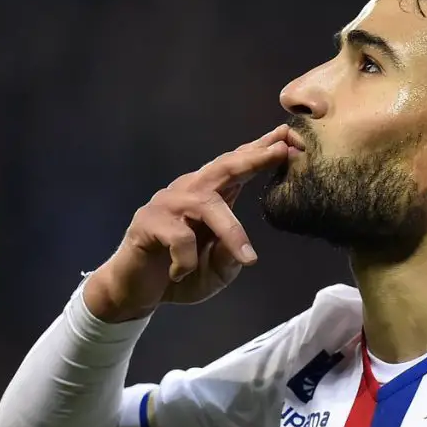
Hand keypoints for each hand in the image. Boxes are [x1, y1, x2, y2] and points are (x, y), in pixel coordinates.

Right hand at [83, 126, 290, 321]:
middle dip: (254, 157)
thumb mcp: (217, 270)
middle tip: (283, 148)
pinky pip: (178, 238)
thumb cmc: (181, 274)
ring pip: (206, 204)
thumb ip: (231, 256)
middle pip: (224, 167)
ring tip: (247, 258)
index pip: (239, 167)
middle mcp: (190, 191)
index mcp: (211, 196)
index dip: (263, 151)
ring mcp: (167, 203)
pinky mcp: (147, 221)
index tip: (290, 136)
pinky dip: (185, 261)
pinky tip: (178, 273)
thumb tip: (242, 250)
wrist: (136, 291)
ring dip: (230, 230)